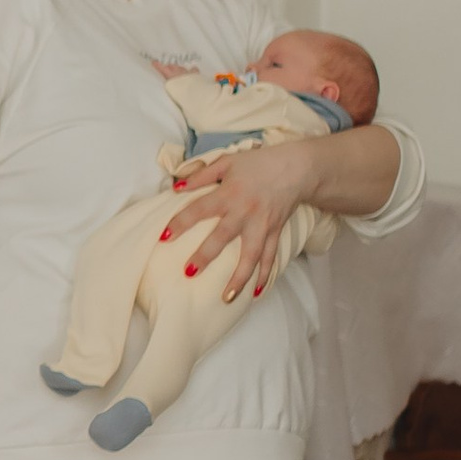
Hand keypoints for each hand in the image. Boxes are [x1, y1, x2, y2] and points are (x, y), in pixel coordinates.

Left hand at [160, 140, 325, 303]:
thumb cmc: (257, 164)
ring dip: (239, 278)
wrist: (296, 168)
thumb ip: (202, 175)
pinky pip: (270, 257)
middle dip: (206, 256)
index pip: (199, 209)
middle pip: (223, 237)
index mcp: (229, 194)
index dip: (181, 222)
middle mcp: (245, 212)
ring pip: (250, 255)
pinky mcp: (275, 232)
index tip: (164, 237)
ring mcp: (262, 225)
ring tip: (227, 298)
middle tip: (189, 273)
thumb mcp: (227, 162)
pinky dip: (265, 275)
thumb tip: (176, 187)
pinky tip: (256, 293)